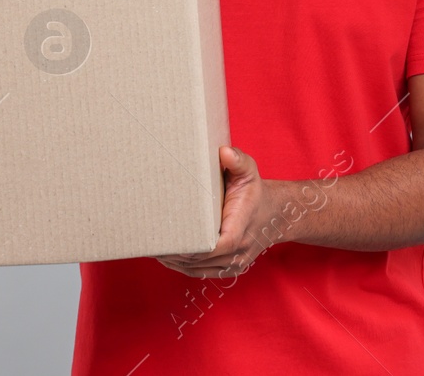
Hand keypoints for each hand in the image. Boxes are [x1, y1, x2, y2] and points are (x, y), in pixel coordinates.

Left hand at [155, 146, 287, 278]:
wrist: (273, 215)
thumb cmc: (254, 191)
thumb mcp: (249, 171)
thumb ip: (238, 161)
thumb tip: (224, 152)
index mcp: (241, 226)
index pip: (220, 245)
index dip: (194, 247)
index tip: (171, 241)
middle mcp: (240, 250)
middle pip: (202, 260)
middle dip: (175, 253)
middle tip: (150, 241)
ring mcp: (235, 263)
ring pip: (199, 268)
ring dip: (175, 261)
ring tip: (153, 248)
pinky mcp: (230, 269)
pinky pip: (202, 272)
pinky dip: (183, 266)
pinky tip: (167, 258)